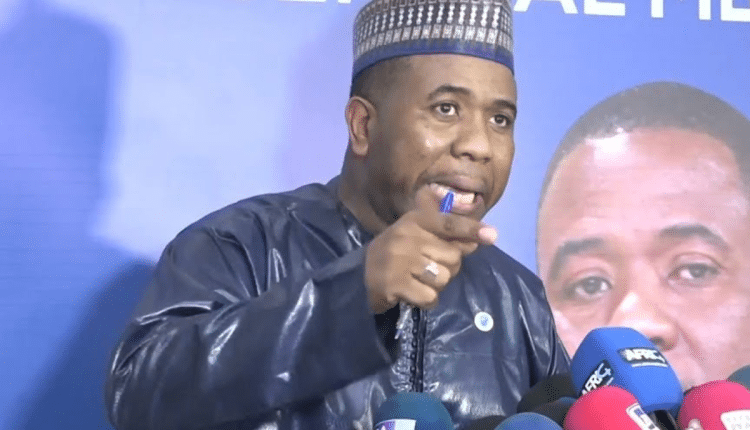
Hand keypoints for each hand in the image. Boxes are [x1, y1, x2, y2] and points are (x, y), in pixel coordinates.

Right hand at [364, 193, 497, 313]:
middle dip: (448, 268)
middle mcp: (406, 235)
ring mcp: (399, 259)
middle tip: (428, 268)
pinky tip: (414, 293)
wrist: (361, 274)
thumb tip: (481, 238)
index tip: (492, 235)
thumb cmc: (399, 253)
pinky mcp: (394, 283)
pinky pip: (429, 296)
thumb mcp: (420, 235)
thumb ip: (449, 235)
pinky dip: (427, 300)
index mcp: (415, 220)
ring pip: (443, 278)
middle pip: (452, 257)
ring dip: (436, 285)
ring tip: (419, 280)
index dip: (471, 230)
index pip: (449, 223)